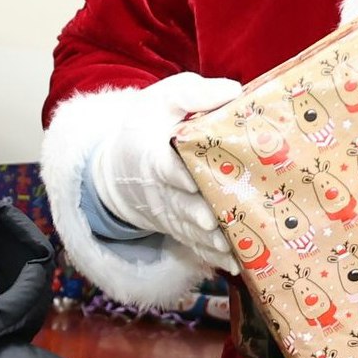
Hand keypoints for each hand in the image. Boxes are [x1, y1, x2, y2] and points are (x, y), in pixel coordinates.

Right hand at [87, 74, 243, 272]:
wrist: (121, 166)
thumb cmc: (148, 126)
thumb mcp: (164, 98)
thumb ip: (194, 93)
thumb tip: (234, 92)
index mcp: (154, 154)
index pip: (163, 166)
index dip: (176, 174)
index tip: (190, 180)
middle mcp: (161, 190)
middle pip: (181, 205)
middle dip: (198, 215)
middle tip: (215, 221)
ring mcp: (170, 213)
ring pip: (190, 230)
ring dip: (210, 241)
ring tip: (232, 248)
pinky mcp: (179, 228)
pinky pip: (195, 245)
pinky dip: (213, 257)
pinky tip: (235, 265)